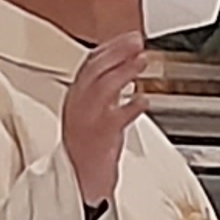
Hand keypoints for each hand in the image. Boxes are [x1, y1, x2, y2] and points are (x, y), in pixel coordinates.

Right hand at [62, 33, 148, 209]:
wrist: (78, 182)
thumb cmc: (89, 148)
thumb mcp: (94, 112)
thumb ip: (108, 92)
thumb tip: (126, 69)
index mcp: (76, 97)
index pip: (90, 64)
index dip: (110, 47)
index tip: (128, 37)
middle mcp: (78, 105)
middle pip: (94, 70)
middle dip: (117, 52)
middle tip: (136, 41)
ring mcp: (87, 120)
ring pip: (102, 88)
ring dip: (123, 71)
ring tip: (141, 61)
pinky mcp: (99, 138)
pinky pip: (115, 118)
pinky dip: (131, 106)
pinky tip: (143, 100)